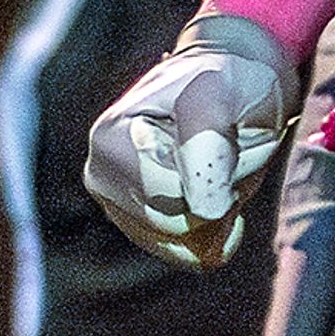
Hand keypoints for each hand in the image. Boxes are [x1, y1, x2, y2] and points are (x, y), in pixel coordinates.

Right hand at [84, 11, 299, 268]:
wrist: (231, 84)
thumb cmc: (228, 80)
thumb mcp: (223, 92)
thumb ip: (206, 141)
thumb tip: (203, 209)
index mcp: (110, 139)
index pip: (173, 198)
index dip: (215, 174)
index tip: (221, 127)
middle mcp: (102, 177)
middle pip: (177, 226)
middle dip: (218, 193)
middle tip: (226, 148)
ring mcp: (119, 206)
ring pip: (188, 244)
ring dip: (221, 208)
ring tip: (219, 163)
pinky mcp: (143, 229)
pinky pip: (192, 255)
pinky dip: (218, 230)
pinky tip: (217, 190)